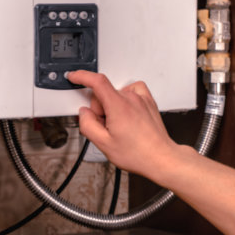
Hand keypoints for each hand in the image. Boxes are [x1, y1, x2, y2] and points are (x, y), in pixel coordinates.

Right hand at [67, 70, 184, 180]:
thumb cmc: (138, 154)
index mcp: (118, 106)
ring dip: (113, 106)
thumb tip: (84, 114)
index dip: (82, 76)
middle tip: (106, 127)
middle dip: (99, 109)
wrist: (160, 158)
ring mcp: (142, 99)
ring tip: (119, 124)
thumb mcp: (104, 144)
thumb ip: (88, 125)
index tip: (74, 77)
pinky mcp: (149, 102)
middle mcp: (131, 98)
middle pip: (104, 94)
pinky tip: (126, 112)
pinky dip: (126, 98)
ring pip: (116, 94)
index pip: (96, 81)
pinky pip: (133, 91)